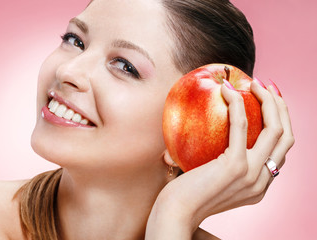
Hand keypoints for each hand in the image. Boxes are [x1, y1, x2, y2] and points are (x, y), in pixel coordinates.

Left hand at [146, 80, 294, 238]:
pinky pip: (241, 126)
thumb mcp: (215, 181)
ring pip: (275, 130)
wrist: (175, 214)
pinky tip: (226, 89)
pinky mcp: (235, 167)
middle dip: (281, 107)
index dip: (279, 121)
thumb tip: (220, 133)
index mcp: (260, 185)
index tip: (268, 102)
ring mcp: (252, 175)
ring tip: (253, 83)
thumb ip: (227, 164)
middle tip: (266, 86)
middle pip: (286, 136)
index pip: (280, 149)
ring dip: (268, 100)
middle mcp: (262, 182)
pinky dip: (237, 103)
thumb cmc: (187, 194)